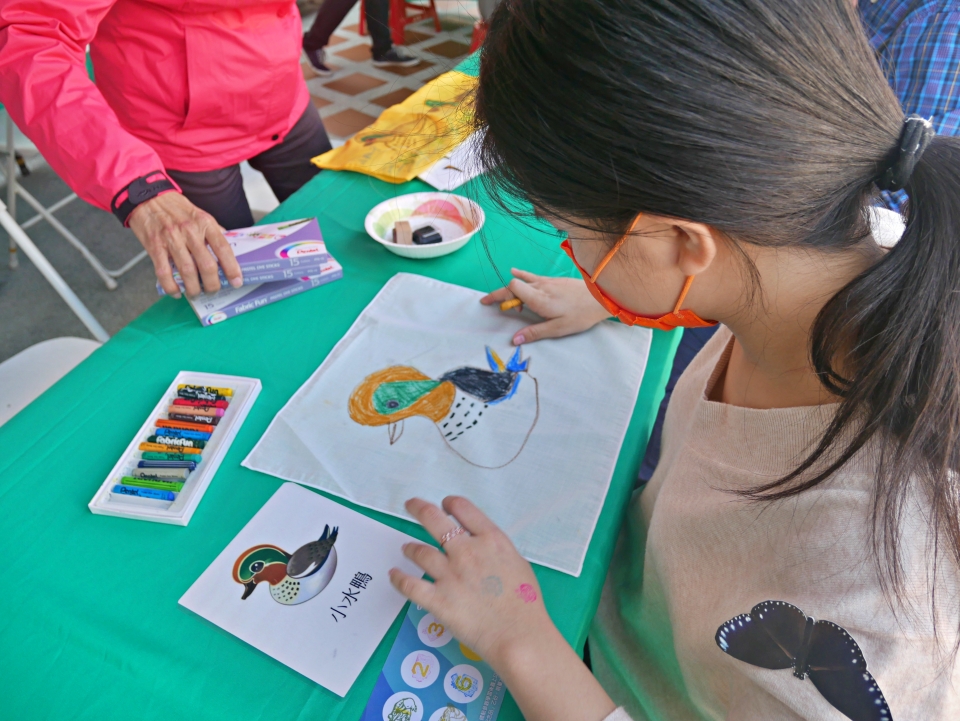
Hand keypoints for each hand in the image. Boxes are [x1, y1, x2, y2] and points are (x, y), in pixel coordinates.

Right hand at [128, 192, 241, 296]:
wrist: (147, 197)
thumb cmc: (176, 209)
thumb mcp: (200, 215)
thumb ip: (213, 232)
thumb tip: (228, 251)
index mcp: (205, 223)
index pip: (223, 248)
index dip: (232, 268)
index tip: (236, 282)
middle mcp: (190, 231)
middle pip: (207, 265)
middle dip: (212, 284)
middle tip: (213, 290)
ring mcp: (171, 239)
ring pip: (187, 271)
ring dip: (193, 288)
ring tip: (196, 293)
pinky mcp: (154, 246)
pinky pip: (164, 272)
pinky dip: (171, 286)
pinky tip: (177, 292)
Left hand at [391, 496, 617, 720]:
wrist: (519, 635)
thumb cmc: (526, 603)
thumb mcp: (517, 563)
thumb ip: (495, 550)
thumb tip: (482, 545)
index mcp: (490, 539)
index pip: (462, 508)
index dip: (450, 503)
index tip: (444, 505)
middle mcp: (466, 551)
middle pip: (434, 519)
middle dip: (419, 508)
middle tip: (411, 505)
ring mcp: (449, 574)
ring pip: (419, 551)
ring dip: (410, 547)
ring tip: (406, 548)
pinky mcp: (437, 599)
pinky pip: (409, 585)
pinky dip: (398, 578)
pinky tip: (394, 575)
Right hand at [480, 269, 609, 344]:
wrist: (602, 297)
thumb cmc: (581, 315)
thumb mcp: (558, 329)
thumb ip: (535, 333)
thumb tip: (515, 340)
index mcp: (539, 299)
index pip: (512, 288)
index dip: (500, 295)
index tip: (493, 306)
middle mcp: (540, 287)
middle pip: (513, 285)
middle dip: (499, 294)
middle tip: (486, 302)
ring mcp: (547, 281)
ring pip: (522, 280)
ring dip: (511, 289)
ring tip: (506, 300)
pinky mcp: (554, 280)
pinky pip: (532, 277)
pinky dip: (522, 278)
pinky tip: (516, 273)